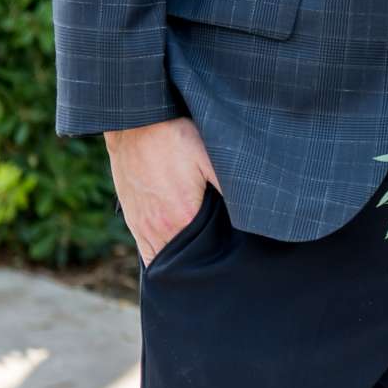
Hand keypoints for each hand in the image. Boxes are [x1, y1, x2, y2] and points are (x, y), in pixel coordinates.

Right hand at [104, 118, 220, 266]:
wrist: (136, 123)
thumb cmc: (176, 136)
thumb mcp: (211, 158)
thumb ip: (231, 189)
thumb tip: (254, 213)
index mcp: (184, 216)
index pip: (205, 255)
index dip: (221, 258)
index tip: (234, 258)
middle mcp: (161, 227)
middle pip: (185, 262)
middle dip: (202, 264)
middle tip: (221, 262)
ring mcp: (143, 226)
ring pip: (164, 261)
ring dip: (181, 263)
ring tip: (200, 261)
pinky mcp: (132, 219)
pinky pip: (147, 252)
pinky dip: (161, 258)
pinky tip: (177, 255)